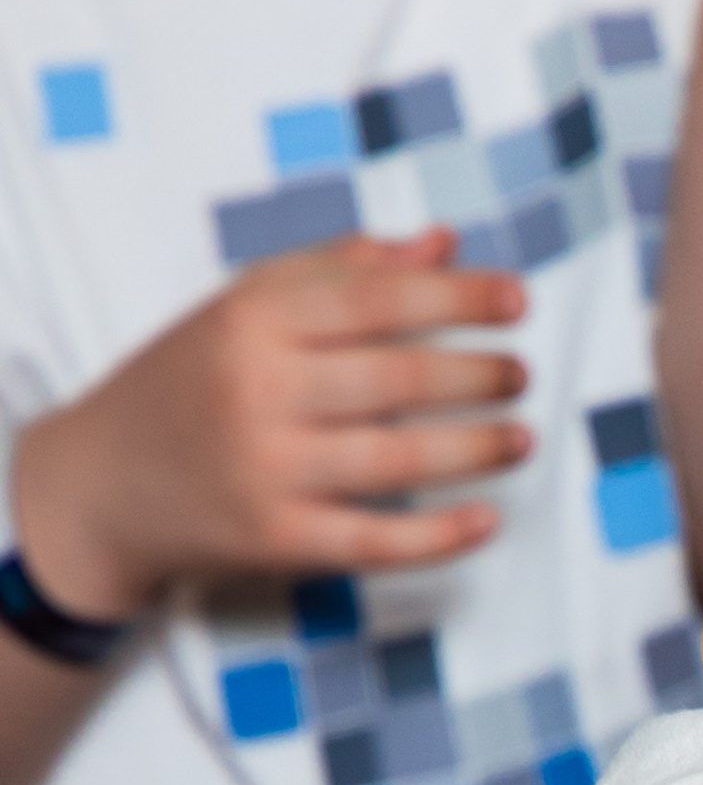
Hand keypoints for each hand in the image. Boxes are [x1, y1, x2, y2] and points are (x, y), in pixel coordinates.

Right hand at [12, 231, 530, 620]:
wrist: (100, 485)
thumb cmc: (189, 382)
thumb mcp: (245, 306)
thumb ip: (344, 269)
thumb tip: (444, 243)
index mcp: (255, 322)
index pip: (381, 297)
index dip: (462, 297)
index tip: (518, 302)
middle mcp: (259, 391)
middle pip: (402, 376)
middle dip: (480, 375)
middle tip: (519, 374)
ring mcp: (268, 470)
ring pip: (400, 457)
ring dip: (477, 448)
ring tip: (521, 437)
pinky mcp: (276, 540)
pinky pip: (376, 541)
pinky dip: (441, 536)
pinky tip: (487, 519)